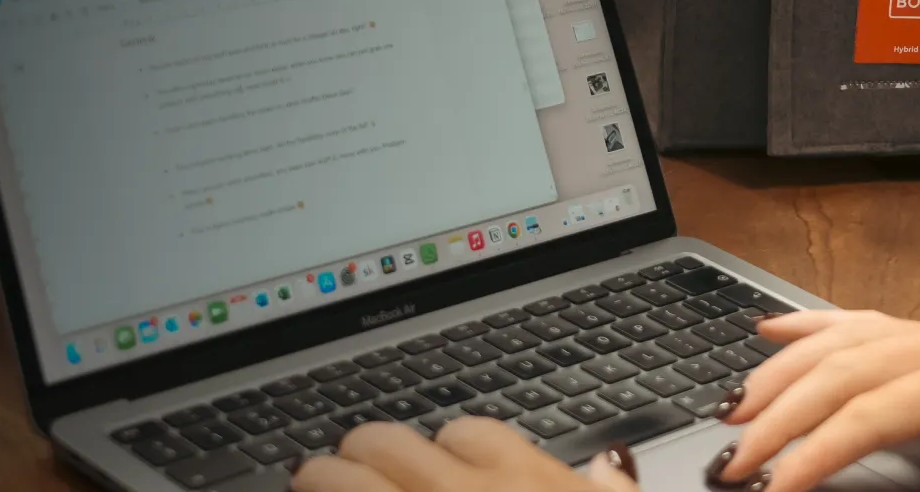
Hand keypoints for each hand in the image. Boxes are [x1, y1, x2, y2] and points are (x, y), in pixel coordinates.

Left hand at [290, 416, 640, 491]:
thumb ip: (611, 491)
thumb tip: (608, 467)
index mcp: (522, 483)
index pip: (468, 433)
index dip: (445, 448)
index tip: (433, 461)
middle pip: (387, 442)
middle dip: (365, 451)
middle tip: (349, 462)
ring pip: (338, 478)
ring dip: (320, 478)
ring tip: (309, 479)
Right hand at [712, 309, 919, 491]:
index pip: (867, 411)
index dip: (812, 451)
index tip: (771, 488)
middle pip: (839, 372)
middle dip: (776, 415)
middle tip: (730, 460)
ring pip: (840, 343)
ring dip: (779, 373)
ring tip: (729, 408)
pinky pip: (864, 324)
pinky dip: (813, 327)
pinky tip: (774, 329)